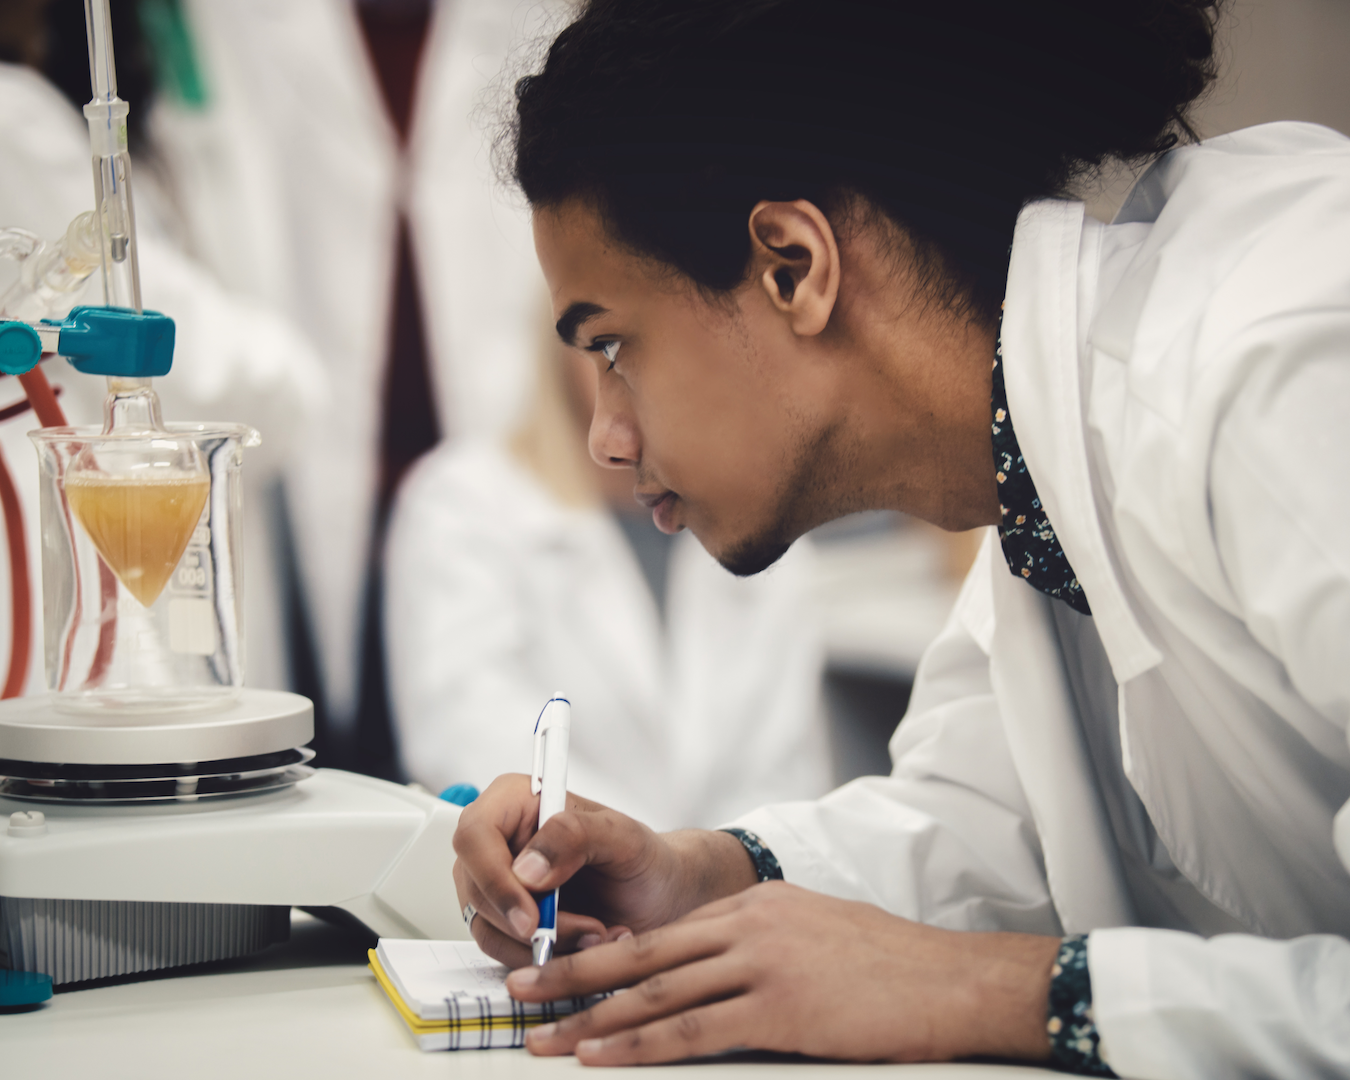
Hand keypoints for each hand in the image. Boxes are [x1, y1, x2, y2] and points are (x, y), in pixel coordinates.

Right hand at [451, 774, 756, 966]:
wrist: (661, 896)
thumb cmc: (643, 858)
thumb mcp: (623, 837)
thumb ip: (576, 836)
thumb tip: (526, 869)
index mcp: (517, 801)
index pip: (475, 834)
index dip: (493, 878)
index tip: (530, 916)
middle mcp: (500, 840)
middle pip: (475, 886)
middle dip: (527, 921)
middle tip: (585, 930)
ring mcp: (498, 883)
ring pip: (487, 924)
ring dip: (540, 944)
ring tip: (597, 934)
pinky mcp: (506, 921)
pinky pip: (502, 949)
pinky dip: (543, 958)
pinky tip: (587, 944)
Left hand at [507, 881, 1059, 1064]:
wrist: (950, 980)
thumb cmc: (889, 964)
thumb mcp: (815, 930)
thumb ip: (760, 943)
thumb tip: (714, 972)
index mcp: (753, 906)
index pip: (662, 933)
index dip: (604, 953)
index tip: (559, 969)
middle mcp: (747, 925)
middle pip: (641, 954)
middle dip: (573, 977)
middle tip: (520, 995)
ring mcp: (761, 964)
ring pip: (656, 994)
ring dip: (590, 1018)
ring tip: (542, 1035)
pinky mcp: (779, 1008)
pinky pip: (693, 1032)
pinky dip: (639, 1045)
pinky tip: (602, 1055)